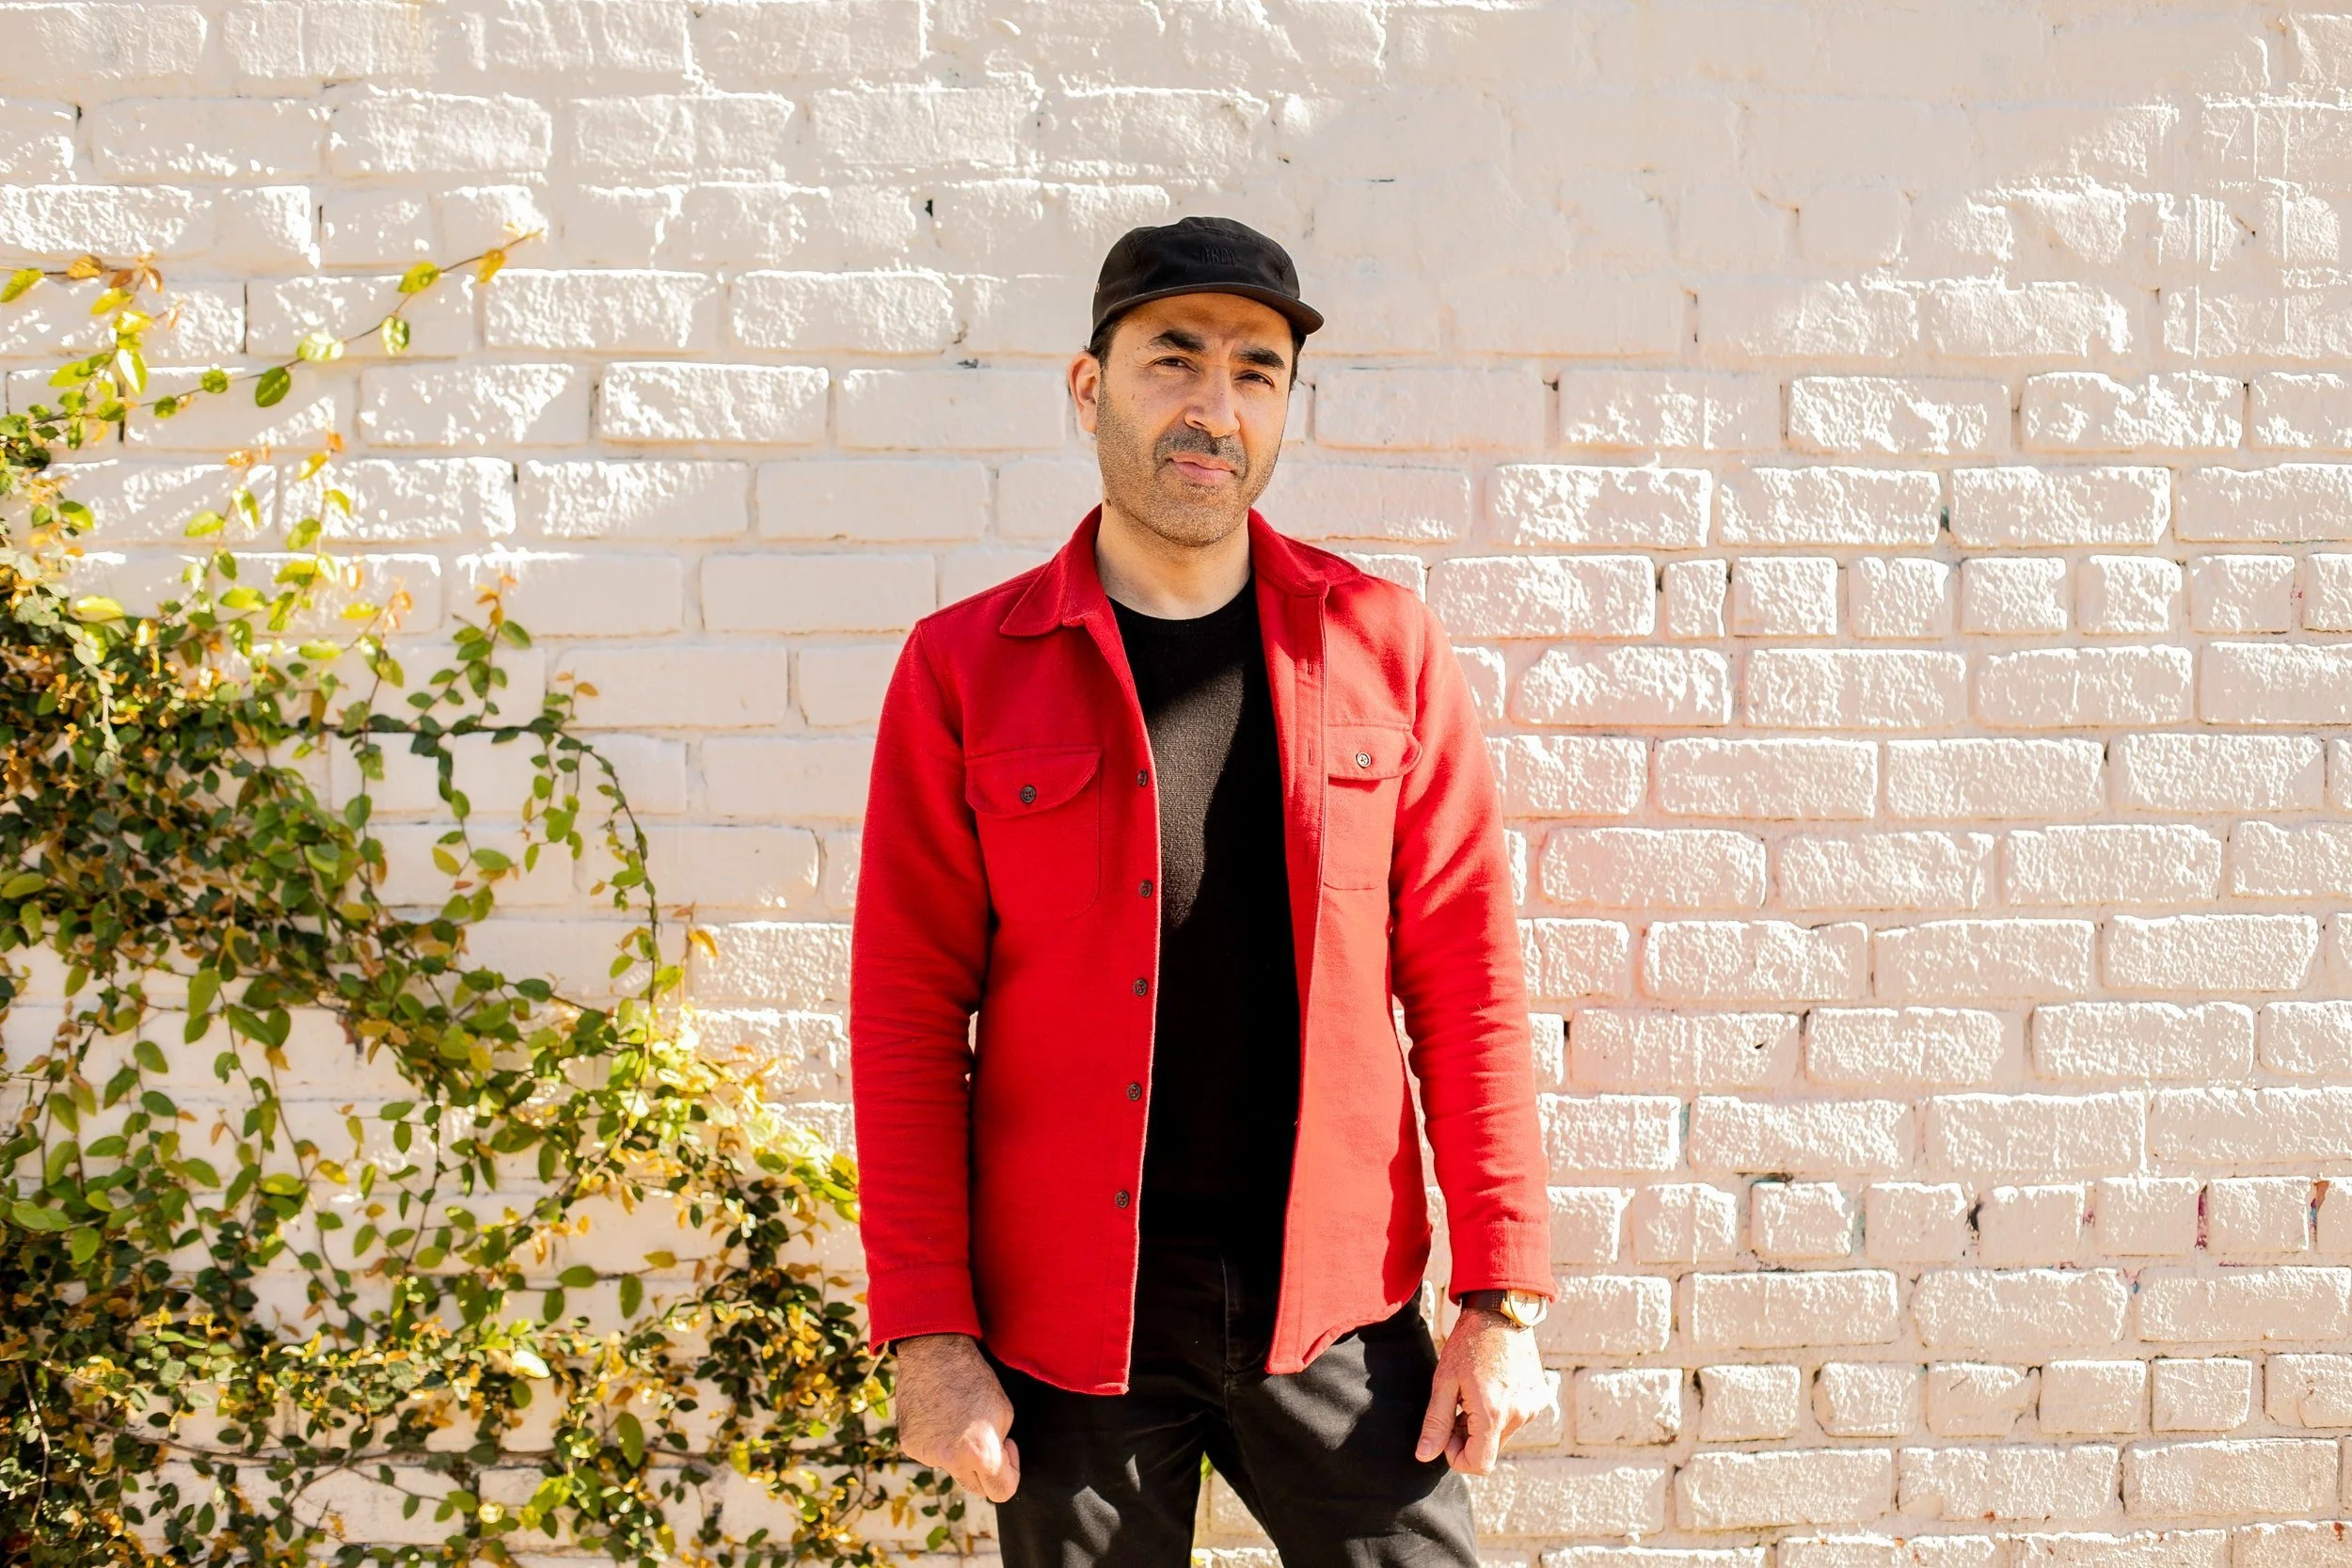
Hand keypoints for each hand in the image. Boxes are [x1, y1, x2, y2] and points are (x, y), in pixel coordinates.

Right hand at [891, 1333, 1020, 1501]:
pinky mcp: (909, 1446)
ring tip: (957, 1416)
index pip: (1002, 1492)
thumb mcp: (1004, 1413)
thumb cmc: (975, 1378)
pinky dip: (938, 1442)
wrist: (934, 1353)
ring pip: (952, 1468)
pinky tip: (939, 1414)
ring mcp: (926, 1455)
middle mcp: (950, 1461)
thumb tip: (993, 1467)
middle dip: (985, 1471)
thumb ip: (999, 1447)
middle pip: (976, 1489)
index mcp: (980, 1455)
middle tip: (986, 1439)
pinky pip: (932, 1454)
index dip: (1010, 1472)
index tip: (1007, 1449)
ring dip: (959, 1454)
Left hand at [1414, 1306, 1549, 1474]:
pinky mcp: (1540, 1398)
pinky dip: (1500, 1414)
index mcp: (1493, 1414)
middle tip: (1455, 1407)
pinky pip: (1516, 1419)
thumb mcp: (1444, 1382)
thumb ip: (1436, 1422)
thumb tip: (1425, 1456)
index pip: (1479, 1464)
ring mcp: (1533, 1407)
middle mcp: (1520, 1415)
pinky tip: (1489, 1387)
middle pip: (1490, 1450)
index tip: (1446, 1435)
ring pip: (1502, 1436)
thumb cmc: (1469, 1344)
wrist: (1501, 1312)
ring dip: (1484, 1426)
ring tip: (1472, 1394)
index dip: (1457, 1458)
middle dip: (1468, 1439)